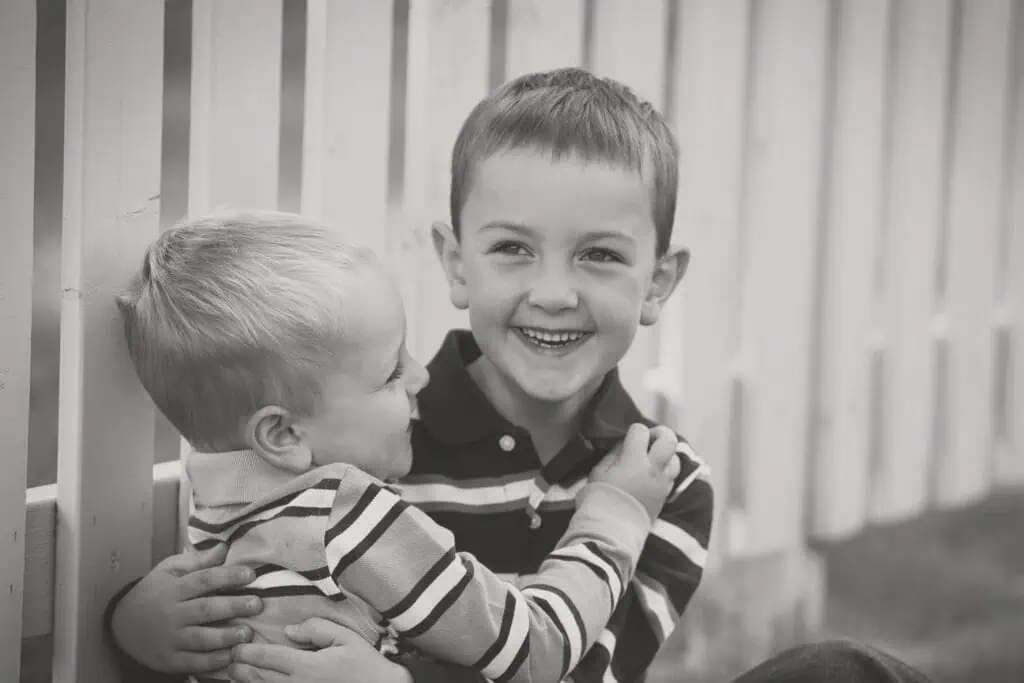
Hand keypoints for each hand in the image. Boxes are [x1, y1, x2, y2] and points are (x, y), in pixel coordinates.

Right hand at [111, 544, 262, 672]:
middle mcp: (172, 615)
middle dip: (233, 607)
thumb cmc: (154, 593)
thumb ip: (197, 561)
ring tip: (247, 633)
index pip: (203, 580)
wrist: (122, 626)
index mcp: (174, 589)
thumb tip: (224, 548)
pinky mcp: (169, 661)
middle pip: (205, 610)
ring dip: (226, 637)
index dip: (227, 576)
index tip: (251, 574)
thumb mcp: (169, 571)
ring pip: (200, 639)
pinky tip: (231, 656)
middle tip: (257, 604)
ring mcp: (170, 640)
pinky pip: (193, 663)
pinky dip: (213, 662)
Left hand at [229, 618, 411, 682]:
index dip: (247, 652)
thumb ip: (317, 628)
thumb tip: (290, 630)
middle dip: (239, 667)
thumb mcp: (346, 637)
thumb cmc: (365, 664)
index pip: (267, 657)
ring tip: (231, 674)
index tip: (236, 645)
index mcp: (305, 666)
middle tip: (227, 658)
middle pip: (258, 677)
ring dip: (244, 681)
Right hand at [590, 423, 680, 518]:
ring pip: (676, 459)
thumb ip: (614, 454)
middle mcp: (653, 470)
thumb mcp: (598, 472)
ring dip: (666, 454)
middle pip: (669, 440)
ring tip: (653, 458)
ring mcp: (662, 484)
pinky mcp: (665, 496)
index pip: (641, 432)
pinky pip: (672, 477)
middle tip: (649, 438)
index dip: (634, 431)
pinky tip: (653, 474)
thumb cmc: (600, 499)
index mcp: (634, 461)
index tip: (628, 438)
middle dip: (660, 433)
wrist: (610, 530)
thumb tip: (624, 444)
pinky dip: (665, 471)